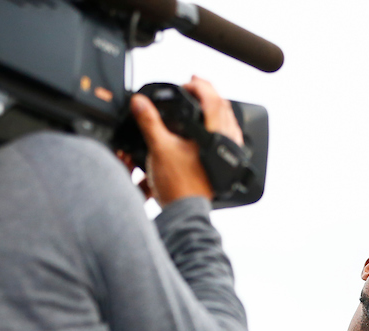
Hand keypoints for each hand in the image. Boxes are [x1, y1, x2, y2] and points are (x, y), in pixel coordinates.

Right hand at [127, 75, 242, 206]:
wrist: (185, 211)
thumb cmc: (179, 185)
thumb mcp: (160, 147)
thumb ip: (149, 121)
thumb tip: (139, 102)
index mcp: (214, 134)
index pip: (213, 100)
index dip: (200, 86)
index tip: (189, 81)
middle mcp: (226, 142)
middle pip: (224, 109)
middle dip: (208, 94)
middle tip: (195, 87)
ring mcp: (228, 154)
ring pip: (228, 124)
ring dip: (216, 110)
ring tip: (203, 104)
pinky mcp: (225, 165)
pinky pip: (227, 139)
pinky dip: (219, 128)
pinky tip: (209, 130)